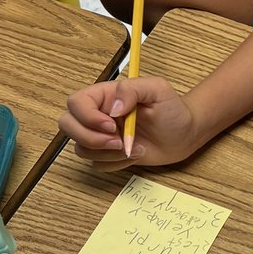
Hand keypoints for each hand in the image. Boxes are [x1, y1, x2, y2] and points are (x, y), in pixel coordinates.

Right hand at [58, 76, 201, 169]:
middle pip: (67, 125)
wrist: (185, 134)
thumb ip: (132, 90)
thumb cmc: (172, 109)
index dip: (87, 117)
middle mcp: (98, 115)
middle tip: (119, 142)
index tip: (111, 125)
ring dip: (107, 154)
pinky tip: (135, 155)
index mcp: (105, 96)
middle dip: (91, 139)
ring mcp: (101, 136)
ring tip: (133, 148)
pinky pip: (97, 164)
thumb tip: (113, 108)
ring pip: (81, 149)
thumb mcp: (157, 89)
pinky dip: (115, 164)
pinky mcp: (108, 155)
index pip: (76, 103)